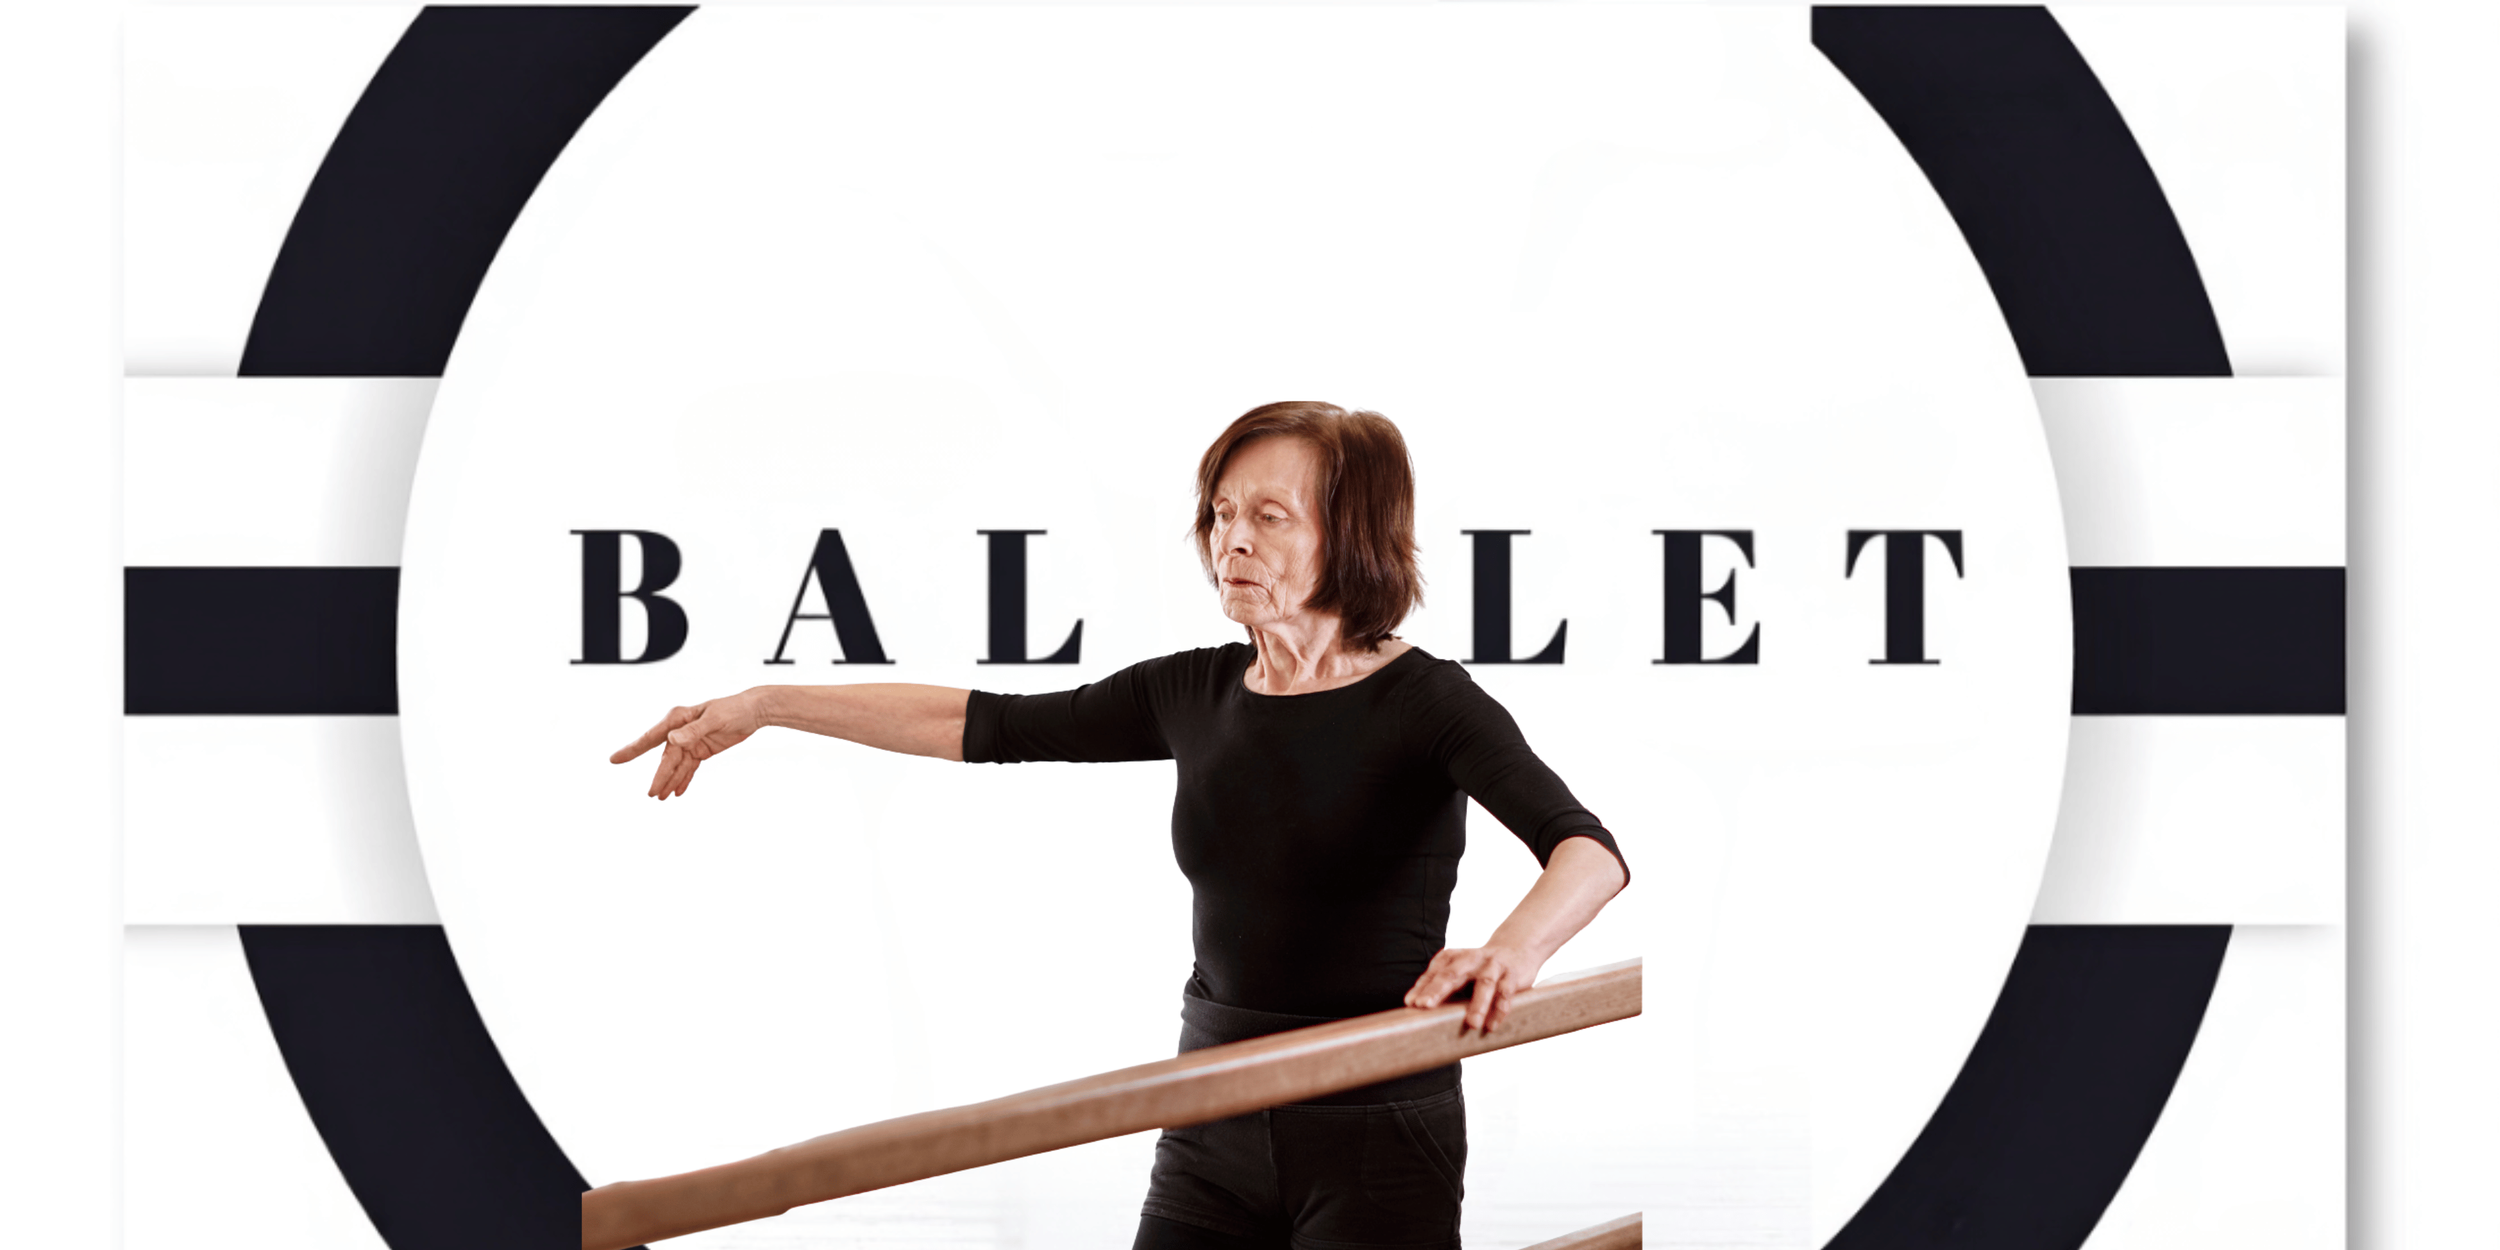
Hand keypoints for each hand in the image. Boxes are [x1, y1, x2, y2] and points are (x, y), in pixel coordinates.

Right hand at [611, 691, 767, 799]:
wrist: (753, 712)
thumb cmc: (734, 709)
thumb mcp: (715, 719)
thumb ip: (694, 730)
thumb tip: (673, 740)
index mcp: (677, 719)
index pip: (651, 737)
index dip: (632, 749)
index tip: (615, 759)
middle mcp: (680, 731)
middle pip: (665, 758)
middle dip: (659, 776)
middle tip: (651, 793)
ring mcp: (689, 741)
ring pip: (675, 766)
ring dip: (669, 781)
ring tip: (660, 798)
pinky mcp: (700, 750)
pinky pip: (688, 768)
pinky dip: (683, 780)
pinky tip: (676, 792)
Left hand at [1403, 945, 1543, 1034]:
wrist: (1517, 947)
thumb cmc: (1480, 966)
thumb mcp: (1460, 970)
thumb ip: (1441, 985)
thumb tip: (1415, 1007)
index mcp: (1456, 958)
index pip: (1436, 971)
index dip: (1423, 986)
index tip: (1411, 1003)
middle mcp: (1472, 959)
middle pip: (1453, 973)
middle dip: (1438, 989)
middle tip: (1424, 1006)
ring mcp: (1494, 966)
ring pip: (1485, 983)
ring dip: (1478, 1005)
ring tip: (1472, 1025)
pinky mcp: (1512, 975)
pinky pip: (1506, 993)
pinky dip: (1500, 1010)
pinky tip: (1492, 1026)